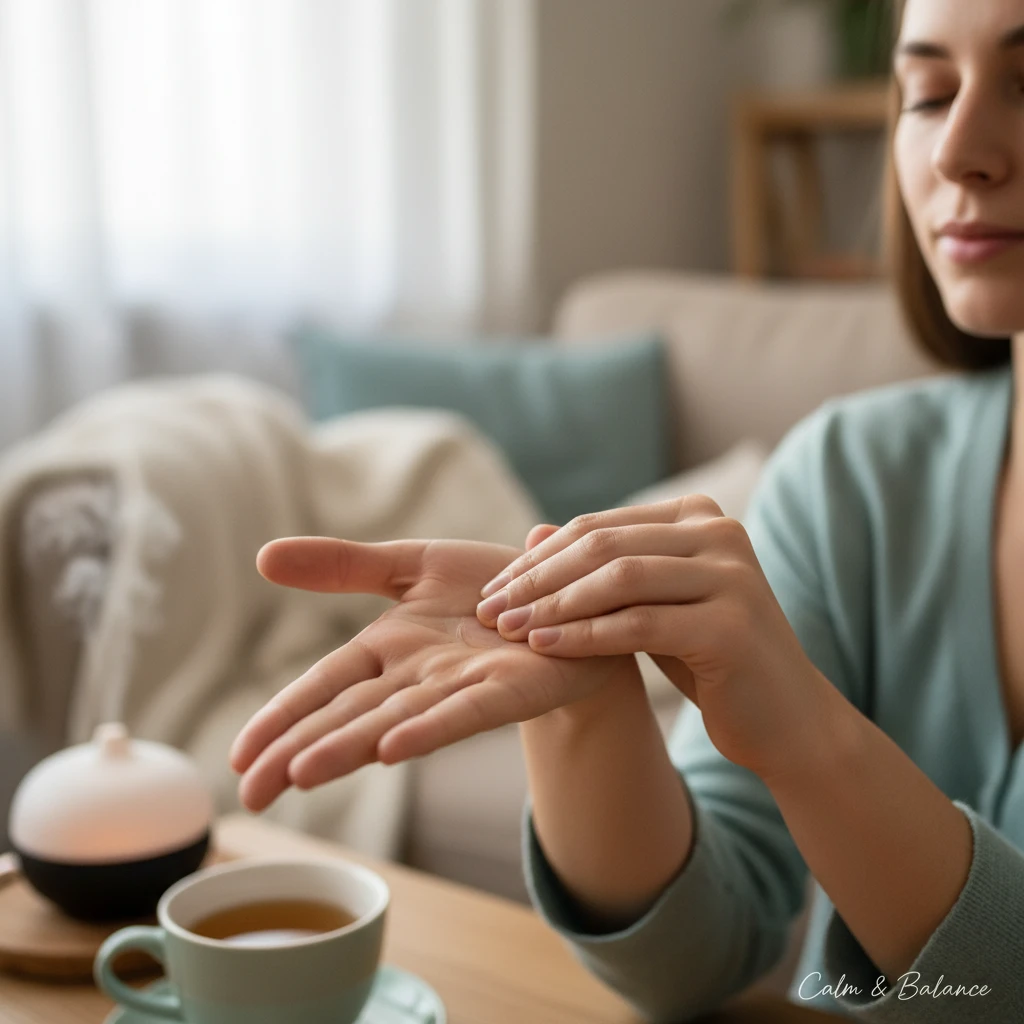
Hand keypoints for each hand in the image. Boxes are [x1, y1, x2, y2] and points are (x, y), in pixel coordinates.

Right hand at [230, 528, 633, 811]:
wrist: (569, 600)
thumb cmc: (490, 589)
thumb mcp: (411, 565)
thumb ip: (344, 566)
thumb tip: (263, 557)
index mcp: (389, 649)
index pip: (323, 685)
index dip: (281, 718)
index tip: (237, 760)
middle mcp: (417, 677)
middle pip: (348, 715)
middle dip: (298, 752)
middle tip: (250, 794)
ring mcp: (459, 688)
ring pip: (396, 720)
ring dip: (350, 746)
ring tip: (302, 773)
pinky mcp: (507, 690)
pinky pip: (464, 712)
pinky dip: (428, 729)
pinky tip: (392, 749)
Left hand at [475, 498, 837, 782]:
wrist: (785, 719)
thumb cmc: (710, 658)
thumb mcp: (652, 604)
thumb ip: (602, 569)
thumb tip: (532, 533)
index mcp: (700, 517)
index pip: (599, 527)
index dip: (539, 557)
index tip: (494, 586)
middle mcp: (720, 534)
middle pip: (603, 547)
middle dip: (537, 579)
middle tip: (490, 608)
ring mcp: (731, 577)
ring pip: (618, 579)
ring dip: (552, 605)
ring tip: (507, 628)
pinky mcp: (731, 626)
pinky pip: (638, 624)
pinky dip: (584, 635)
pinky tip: (544, 646)